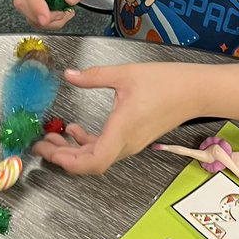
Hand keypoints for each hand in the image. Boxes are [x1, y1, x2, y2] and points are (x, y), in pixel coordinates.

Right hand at [14, 0, 107, 29]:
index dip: (36, 4)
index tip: (47, 19)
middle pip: (23, 0)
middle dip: (43, 16)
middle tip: (65, 13)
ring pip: (25, 10)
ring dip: (46, 20)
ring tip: (64, 12)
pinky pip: (31, 13)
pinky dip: (45, 20)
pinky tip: (58, 12)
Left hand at [34, 62, 203, 173]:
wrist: (196, 91)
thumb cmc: (167, 83)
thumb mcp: (126, 74)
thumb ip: (94, 76)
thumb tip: (69, 75)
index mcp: (122, 131)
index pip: (93, 162)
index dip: (68, 161)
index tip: (49, 150)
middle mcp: (126, 143)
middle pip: (90, 163)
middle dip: (62, 156)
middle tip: (41, 144)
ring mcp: (131, 143)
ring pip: (97, 157)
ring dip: (73, 150)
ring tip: (53, 136)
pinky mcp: (134, 138)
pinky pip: (106, 148)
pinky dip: (88, 143)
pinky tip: (76, 129)